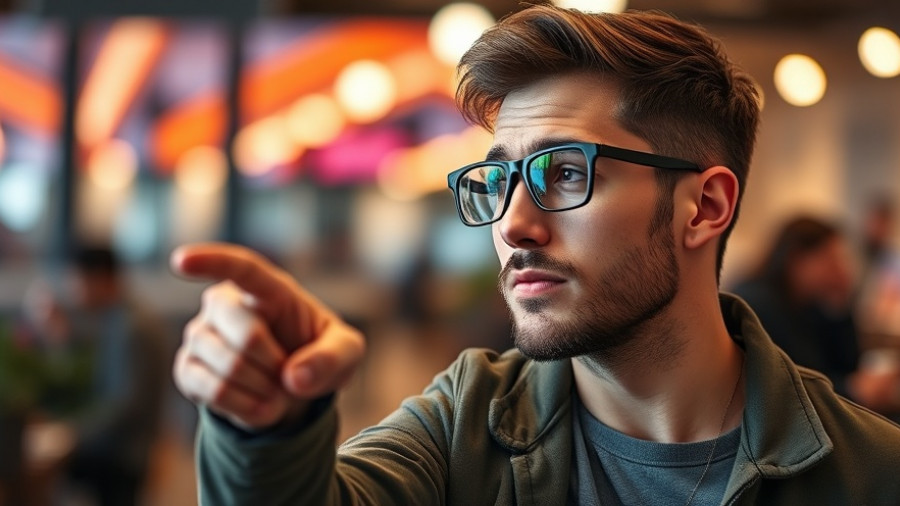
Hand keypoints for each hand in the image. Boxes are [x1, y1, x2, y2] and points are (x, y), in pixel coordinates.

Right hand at [170, 242, 365, 429]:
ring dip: (263, 390)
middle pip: (246, 336)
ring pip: (228, 369)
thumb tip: (293, 376)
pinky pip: (212, 392)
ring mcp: (200, 335)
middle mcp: (224, 304)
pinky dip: (245, 407)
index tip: (181, 262)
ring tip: (278, 392)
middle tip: (290, 375)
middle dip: (277, 365)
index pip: (239, 267)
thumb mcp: (347, 353)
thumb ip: (332, 358)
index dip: (211, 262)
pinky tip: (260, 406)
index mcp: (267, 288)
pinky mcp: (187, 368)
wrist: (292, 387)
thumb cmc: (320, 354)